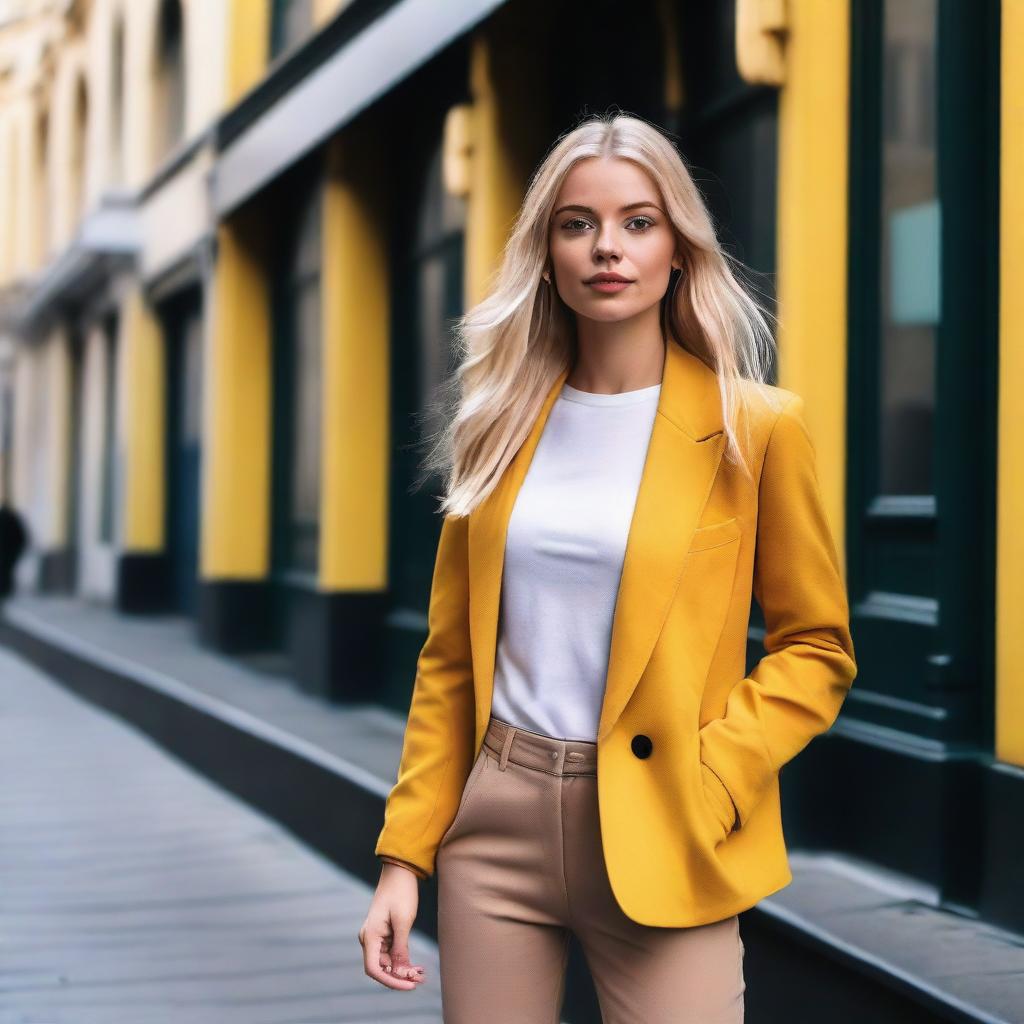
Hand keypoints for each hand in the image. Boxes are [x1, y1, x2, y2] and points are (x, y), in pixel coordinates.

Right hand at [359, 863, 426, 989]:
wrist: (400, 872)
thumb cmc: (401, 893)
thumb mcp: (403, 922)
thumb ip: (401, 949)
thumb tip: (400, 973)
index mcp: (369, 936)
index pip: (374, 969)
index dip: (391, 981)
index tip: (409, 985)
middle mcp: (369, 939)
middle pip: (382, 968)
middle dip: (400, 977)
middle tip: (420, 979)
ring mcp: (376, 937)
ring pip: (388, 962)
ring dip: (403, 970)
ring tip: (422, 974)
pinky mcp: (384, 934)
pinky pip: (392, 953)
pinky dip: (403, 960)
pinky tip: (417, 966)